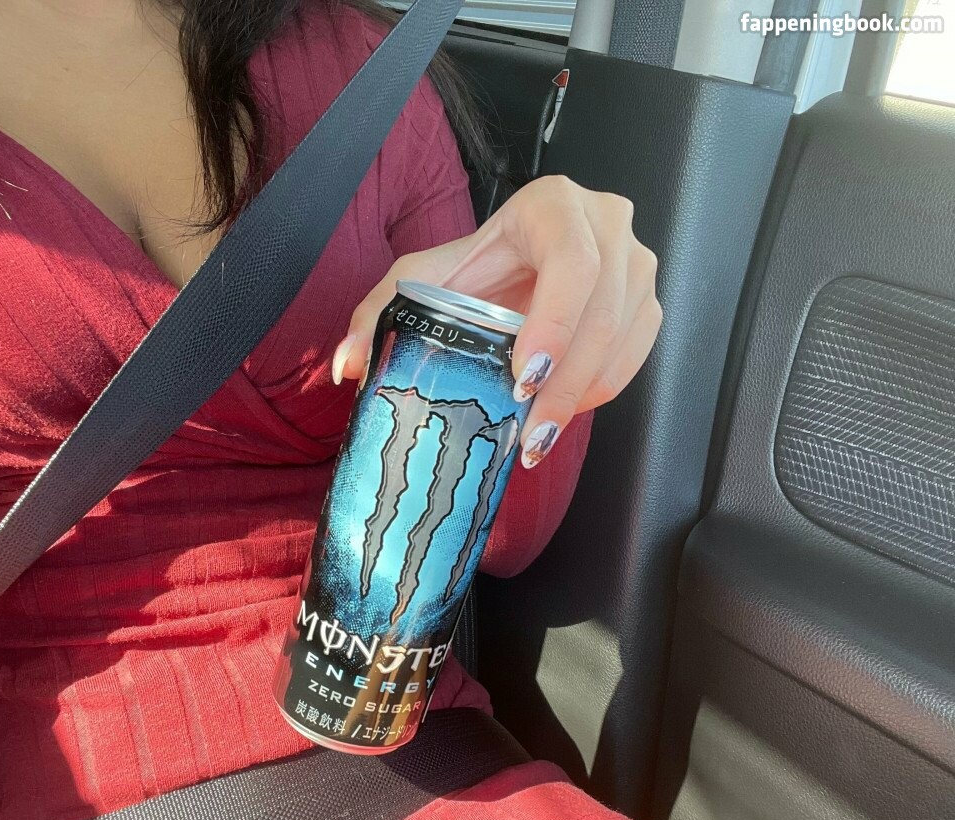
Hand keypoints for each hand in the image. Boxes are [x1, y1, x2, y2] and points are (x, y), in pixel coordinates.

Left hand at [332, 175, 661, 466]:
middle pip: (604, 310)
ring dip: (584, 396)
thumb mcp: (422, 278)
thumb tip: (347, 366)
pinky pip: (636, 355)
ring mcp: (635, 263)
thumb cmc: (475, 269)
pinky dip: (600, 391)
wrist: (516, 263)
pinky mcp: (647, 301)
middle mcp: (606, 224)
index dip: (555, 322)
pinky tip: (562, 413)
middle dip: (567, 381)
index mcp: (554, 206)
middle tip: (530, 431)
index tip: (524, 378)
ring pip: (625, 337)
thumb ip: (380, 312)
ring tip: (539, 437)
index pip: (572, 260)